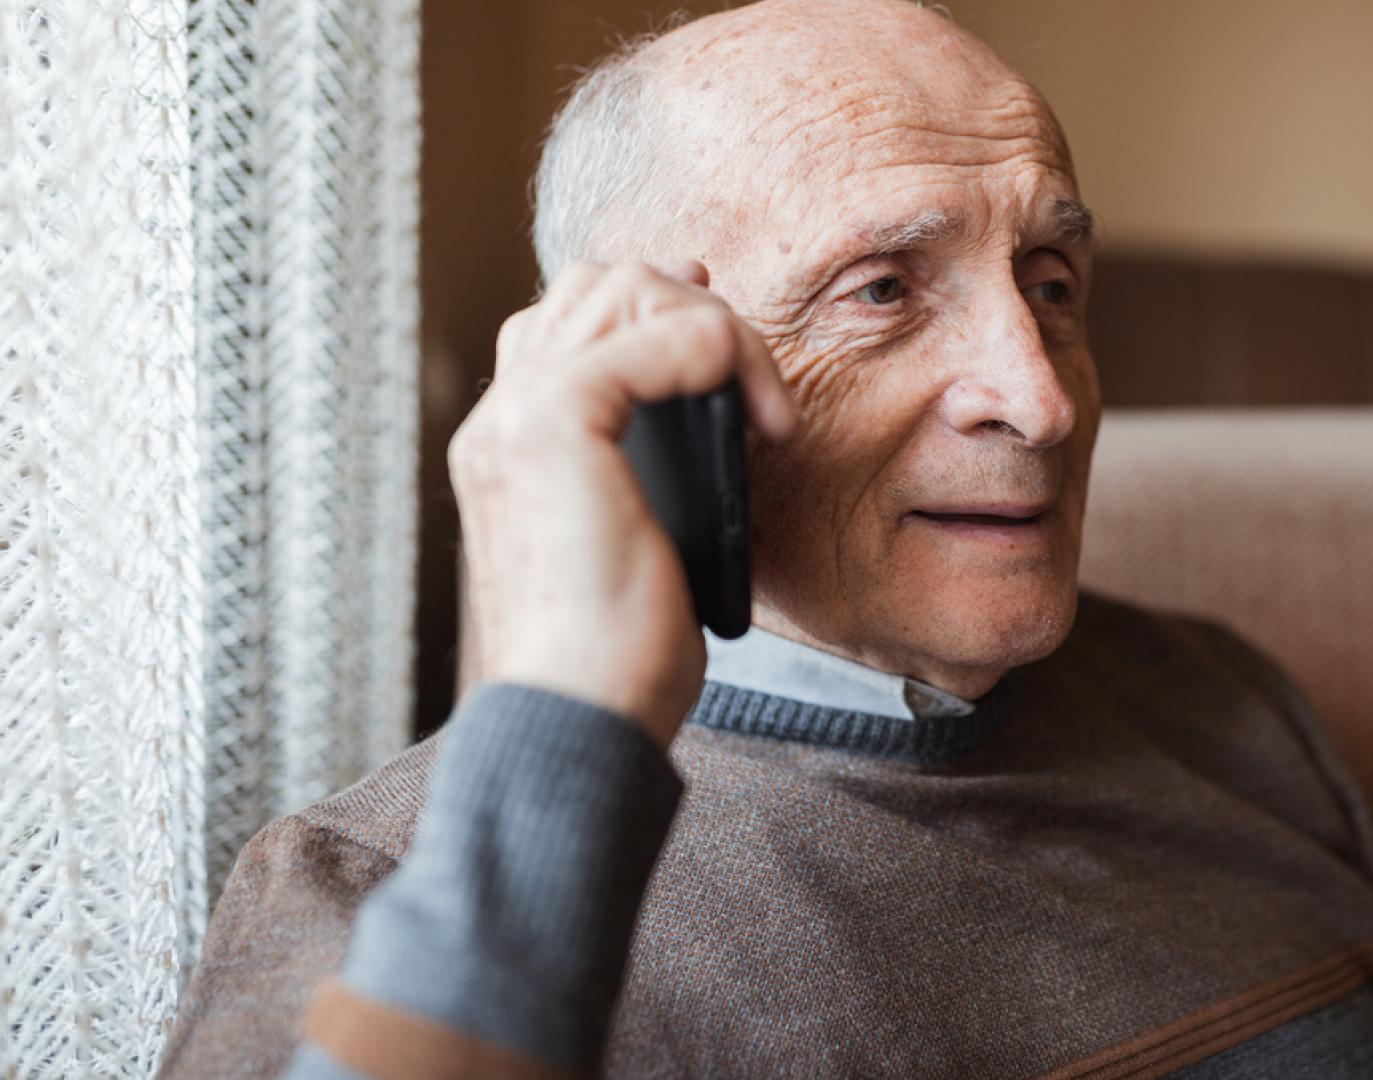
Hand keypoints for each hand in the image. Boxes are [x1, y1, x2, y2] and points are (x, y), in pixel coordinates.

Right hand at [449, 260, 797, 746]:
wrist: (577, 715)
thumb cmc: (615, 655)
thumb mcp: (638, 542)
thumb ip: (649, 473)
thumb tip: (718, 415)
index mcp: (508, 442)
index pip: (571, 319)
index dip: (660, 313)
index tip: (729, 347)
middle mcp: (499, 415)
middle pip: (600, 283)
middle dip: (694, 312)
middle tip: (757, 388)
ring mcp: (517, 412)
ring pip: (629, 288)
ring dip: (720, 331)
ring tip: (767, 415)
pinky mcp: (555, 422)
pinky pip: (660, 333)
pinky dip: (725, 354)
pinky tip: (762, 423)